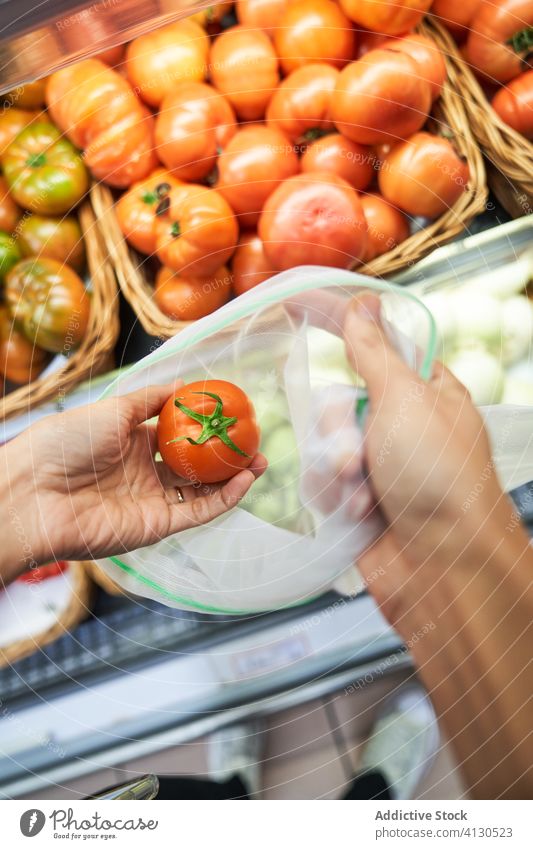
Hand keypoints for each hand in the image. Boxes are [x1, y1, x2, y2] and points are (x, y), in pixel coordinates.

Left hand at [1, 383, 266, 583]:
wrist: (35, 493)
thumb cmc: (65, 443)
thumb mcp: (112, 409)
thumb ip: (150, 400)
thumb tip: (182, 384)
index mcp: (131, 442)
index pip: (178, 435)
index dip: (206, 428)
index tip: (233, 416)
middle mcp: (144, 472)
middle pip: (196, 465)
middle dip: (227, 456)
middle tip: (254, 443)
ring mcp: (151, 500)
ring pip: (202, 490)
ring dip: (233, 477)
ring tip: (259, 460)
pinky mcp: (156, 525)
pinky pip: (197, 511)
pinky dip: (223, 498)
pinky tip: (244, 481)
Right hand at [343, 293, 515, 624]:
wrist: (443, 567)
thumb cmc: (437, 476)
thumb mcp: (404, 400)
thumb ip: (373, 353)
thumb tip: (363, 303)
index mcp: (426, 390)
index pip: (374, 342)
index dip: (337, 322)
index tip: (296, 299)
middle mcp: (402, 424)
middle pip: (340, 399)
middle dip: (339, 431)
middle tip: (356, 456)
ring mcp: (381, 463)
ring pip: (326, 442)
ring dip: (337, 468)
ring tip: (361, 494)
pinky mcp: (360, 499)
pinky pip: (322, 480)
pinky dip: (334, 496)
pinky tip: (356, 513)